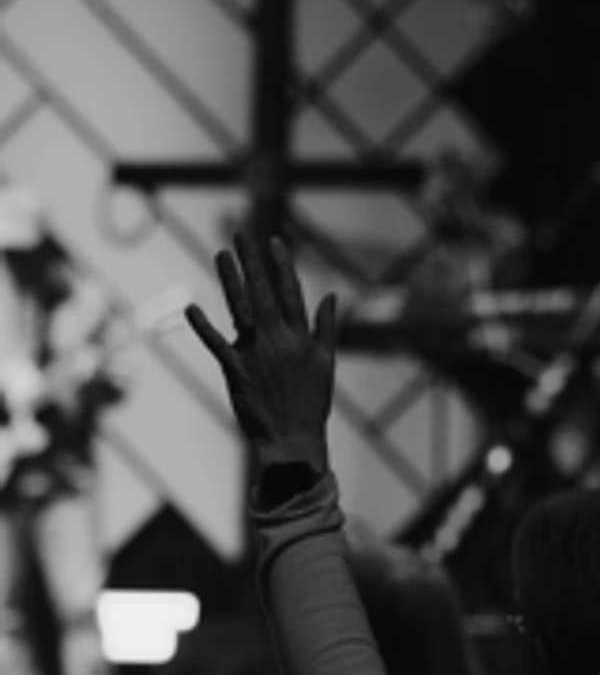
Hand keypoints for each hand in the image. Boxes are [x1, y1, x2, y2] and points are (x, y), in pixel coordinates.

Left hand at [185, 233, 336, 475]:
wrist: (291, 440)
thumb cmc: (312, 402)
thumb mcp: (326, 363)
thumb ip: (327, 328)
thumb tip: (331, 297)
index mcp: (300, 337)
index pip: (291, 292)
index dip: (281, 265)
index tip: (273, 240)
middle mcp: (276, 339)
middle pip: (262, 293)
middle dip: (251, 262)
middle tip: (240, 235)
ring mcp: (253, 353)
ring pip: (239, 309)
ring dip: (229, 280)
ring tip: (221, 255)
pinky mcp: (234, 370)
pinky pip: (216, 344)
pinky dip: (203, 326)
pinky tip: (192, 307)